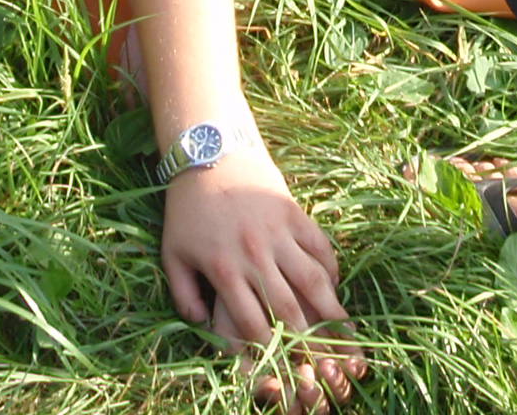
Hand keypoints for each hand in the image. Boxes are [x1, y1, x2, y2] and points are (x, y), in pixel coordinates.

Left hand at [161, 152, 363, 407]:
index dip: (269, 349)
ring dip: (330, 308)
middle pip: (288, 308)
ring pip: (311, 280)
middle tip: (322, 358)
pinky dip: (331, 267)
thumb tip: (201, 326)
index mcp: (224, 270)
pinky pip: (320, 246)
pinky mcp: (294, 213)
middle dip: (307, 340)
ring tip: (344, 329)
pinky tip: (335, 283)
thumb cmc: (187, 209)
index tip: (282, 363)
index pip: (253, 323)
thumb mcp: (172, 253)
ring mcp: (277, 233)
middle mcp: (254, 255)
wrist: (210, 154)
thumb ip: (183, 295)